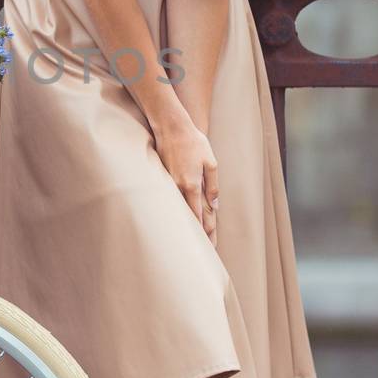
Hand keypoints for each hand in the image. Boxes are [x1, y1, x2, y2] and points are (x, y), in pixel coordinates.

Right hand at [149, 112, 218, 245]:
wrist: (171, 126)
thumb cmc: (193, 142)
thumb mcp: (211, 163)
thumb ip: (213, 186)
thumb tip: (214, 206)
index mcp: (192, 186)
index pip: (199, 216)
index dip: (205, 232)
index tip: (209, 246)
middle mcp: (179, 188)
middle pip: (188, 217)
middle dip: (197, 235)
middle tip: (203, 251)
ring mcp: (168, 184)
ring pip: (178, 211)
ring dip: (185, 225)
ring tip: (189, 241)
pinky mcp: (162, 179)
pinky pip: (171, 200)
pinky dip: (177, 211)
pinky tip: (178, 219)